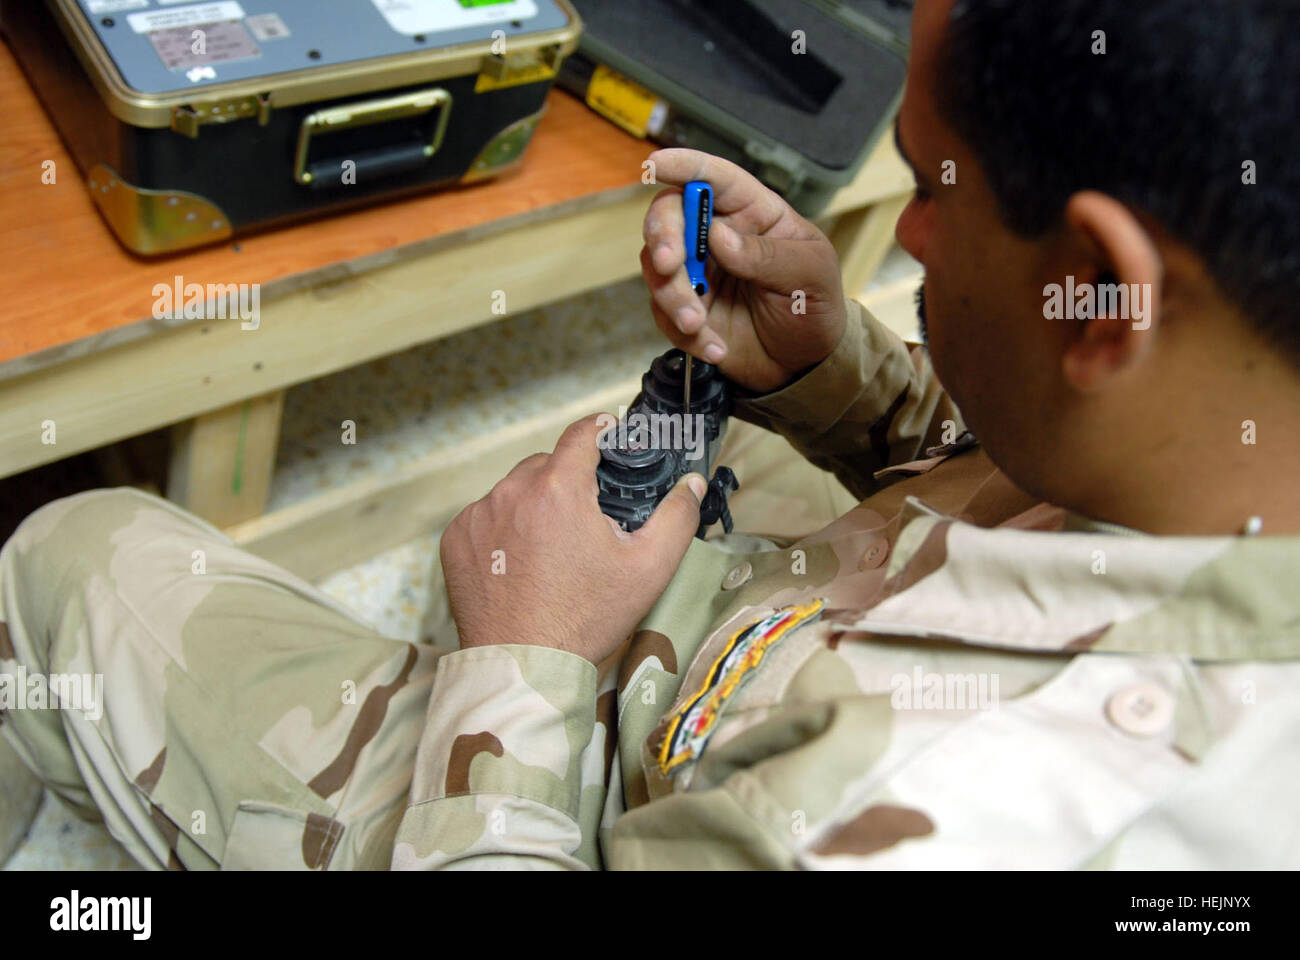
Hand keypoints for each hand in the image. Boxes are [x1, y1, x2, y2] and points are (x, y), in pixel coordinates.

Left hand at [439, 415, 705, 664]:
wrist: (526, 668)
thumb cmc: (587, 620)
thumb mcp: (648, 569)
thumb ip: (677, 518)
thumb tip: (692, 485)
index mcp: (559, 488)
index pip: (581, 433)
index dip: (601, 430)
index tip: (610, 434)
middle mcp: (511, 492)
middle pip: (547, 466)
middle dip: (568, 482)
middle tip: (587, 520)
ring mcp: (478, 516)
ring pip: (514, 491)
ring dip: (533, 506)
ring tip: (552, 549)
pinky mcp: (456, 541)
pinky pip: (485, 518)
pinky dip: (503, 531)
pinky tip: (519, 564)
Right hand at [641, 148, 847, 393]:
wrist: (806, 363)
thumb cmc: (814, 306)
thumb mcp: (809, 273)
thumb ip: (766, 254)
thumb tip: (718, 235)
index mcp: (752, 213)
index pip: (715, 179)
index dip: (684, 166)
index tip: (655, 166)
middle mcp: (716, 236)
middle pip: (671, 216)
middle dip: (662, 235)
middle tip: (667, 263)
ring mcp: (697, 273)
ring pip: (657, 268)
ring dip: (671, 295)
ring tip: (697, 324)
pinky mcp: (685, 309)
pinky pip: (664, 313)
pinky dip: (684, 333)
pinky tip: (715, 348)